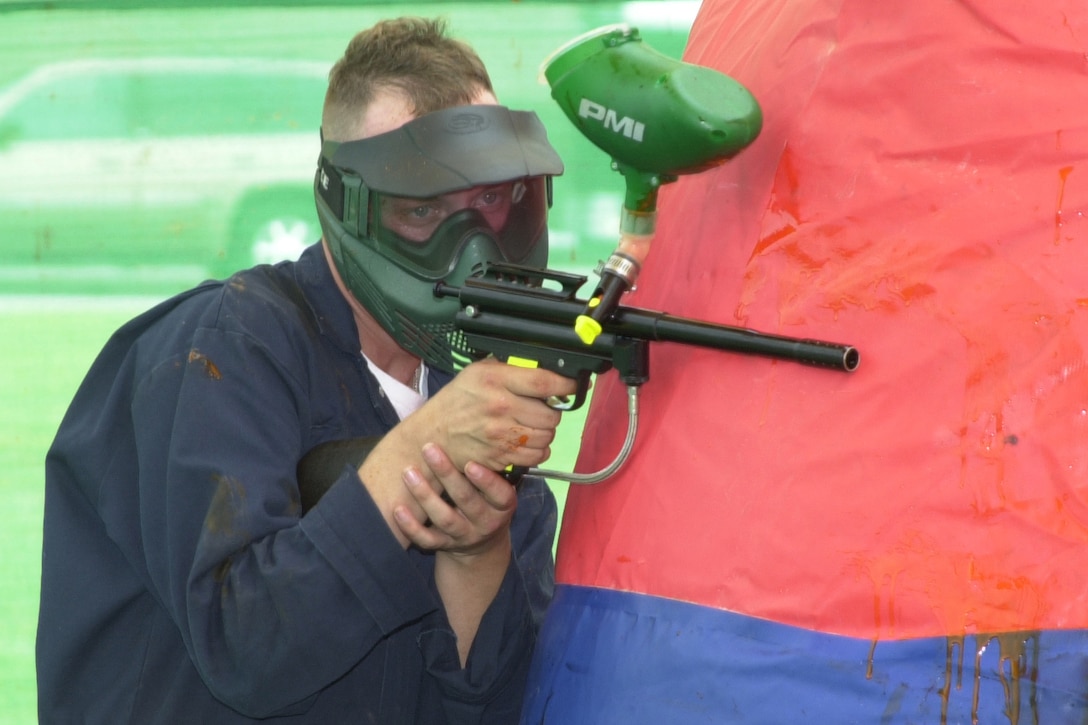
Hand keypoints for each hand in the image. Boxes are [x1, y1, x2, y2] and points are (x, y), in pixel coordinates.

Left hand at [393, 442, 515, 556]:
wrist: (482, 543)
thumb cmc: (487, 501)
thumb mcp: (497, 489)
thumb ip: (490, 466)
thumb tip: (474, 424)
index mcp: (503, 506)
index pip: (499, 494)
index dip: (485, 481)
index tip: (469, 463)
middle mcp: (486, 523)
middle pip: (467, 501)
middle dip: (447, 475)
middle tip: (429, 449)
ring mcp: (464, 536)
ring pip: (444, 519)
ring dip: (425, 495)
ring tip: (408, 472)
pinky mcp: (444, 546)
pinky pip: (427, 539)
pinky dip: (411, 526)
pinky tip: (398, 509)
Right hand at [402, 357, 576, 472]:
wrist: (432, 435)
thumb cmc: (457, 401)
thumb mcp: (478, 372)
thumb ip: (511, 370)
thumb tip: (547, 370)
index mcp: (495, 379)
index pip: (544, 382)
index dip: (566, 385)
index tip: (575, 386)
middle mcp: (500, 406)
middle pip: (551, 414)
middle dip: (552, 413)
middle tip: (541, 410)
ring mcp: (500, 434)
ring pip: (546, 437)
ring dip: (544, 433)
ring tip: (531, 427)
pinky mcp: (500, 456)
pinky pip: (536, 456)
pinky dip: (537, 451)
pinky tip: (525, 443)